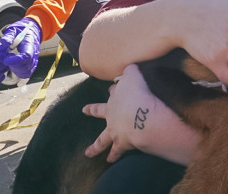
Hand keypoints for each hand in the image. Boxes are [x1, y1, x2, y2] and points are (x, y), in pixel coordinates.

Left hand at [0, 17, 41, 78]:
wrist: (31, 31)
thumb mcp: (13, 29)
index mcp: (30, 43)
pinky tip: (12, 66)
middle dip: (14, 66)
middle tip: (5, 60)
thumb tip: (4, 42)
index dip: (16, 60)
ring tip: (8, 62)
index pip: (26, 56)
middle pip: (26, 66)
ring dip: (16, 70)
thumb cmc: (20, 30)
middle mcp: (34, 53)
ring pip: (27, 72)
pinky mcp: (32, 65)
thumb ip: (8, 36)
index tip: (5, 60)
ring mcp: (34, 60)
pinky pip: (26, 73)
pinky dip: (18, 72)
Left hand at [83, 64, 199, 164]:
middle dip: (92, 110)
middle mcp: (112, 114)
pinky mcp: (122, 143)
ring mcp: (115, 130)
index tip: (112, 88)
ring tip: (88, 153)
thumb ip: (132, 70)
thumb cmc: (140, 93)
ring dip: (95, 146)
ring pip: (102, 139)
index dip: (113, 89)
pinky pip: (116, 151)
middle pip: (99, 111)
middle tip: (84, 110)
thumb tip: (130, 66)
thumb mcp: (135, 75)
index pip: (113, 91)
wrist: (142, 115)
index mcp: (116, 97)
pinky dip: (113, 156)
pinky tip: (110, 161)